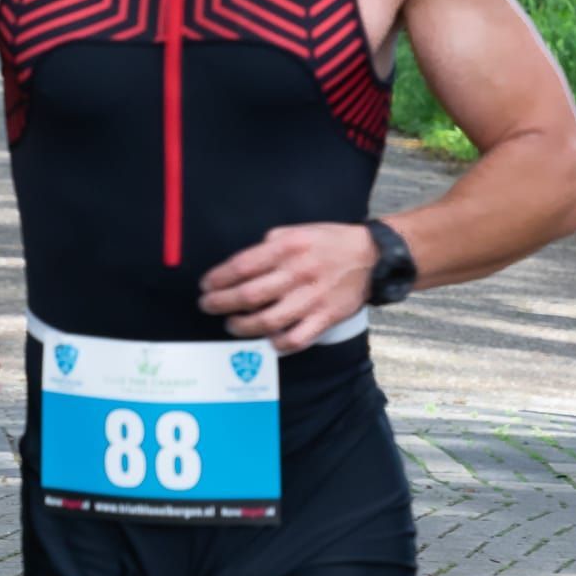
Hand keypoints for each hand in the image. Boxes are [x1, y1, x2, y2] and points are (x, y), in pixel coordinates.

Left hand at [198, 222, 374, 352]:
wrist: (370, 256)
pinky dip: (276, 344)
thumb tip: (238, 267)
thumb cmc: (327, 242)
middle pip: (249, 295)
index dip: (218, 279)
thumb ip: (267, 247)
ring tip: (232, 324)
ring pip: (267, 321)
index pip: (242, 266)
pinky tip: (266, 340)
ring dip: (242, 326)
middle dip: (220, 304)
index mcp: (287, 248)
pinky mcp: (325, 317)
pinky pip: (295, 339)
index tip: (205, 286)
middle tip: (208, 306)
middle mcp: (298, 273)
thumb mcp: (295, 231)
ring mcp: (312, 298)